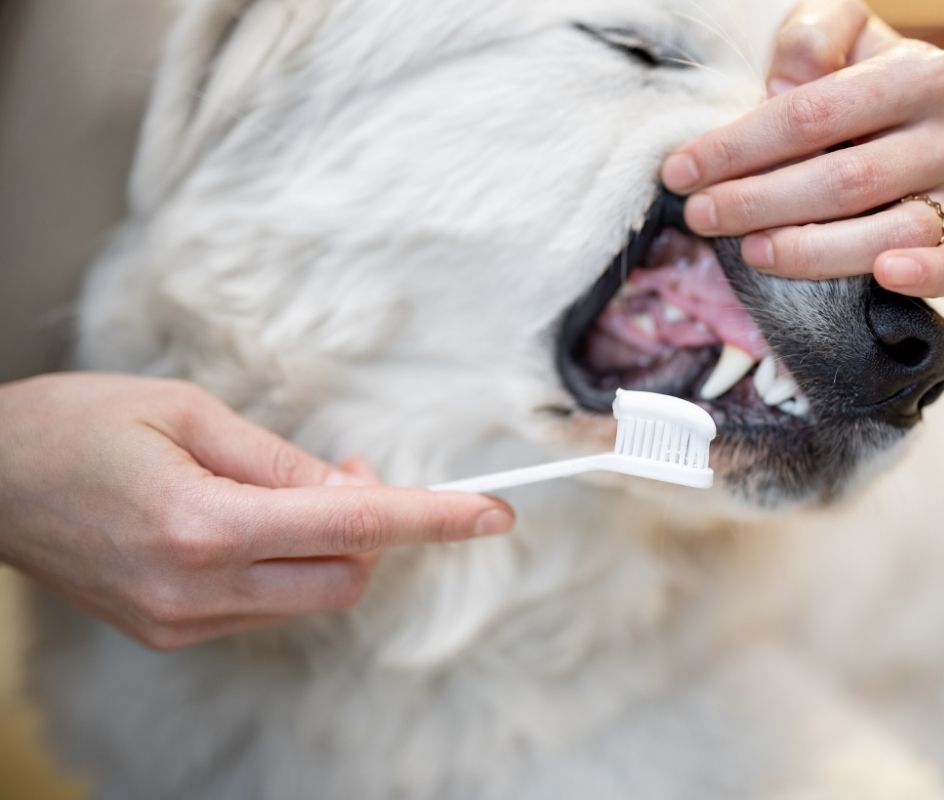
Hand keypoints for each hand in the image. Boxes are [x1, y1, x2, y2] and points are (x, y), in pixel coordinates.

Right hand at [0, 373, 513, 649]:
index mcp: (202, 525)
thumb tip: (354, 489)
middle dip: (375, 529)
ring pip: (311, 596)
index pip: (353, 527)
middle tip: (351, 469)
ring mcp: (182, 621)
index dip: (432, 519)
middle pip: (346, 577)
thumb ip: (279, 460)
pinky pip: (268, 605)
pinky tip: (254, 524)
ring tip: (286, 489)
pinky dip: (288, 565)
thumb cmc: (74, 426)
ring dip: (329, 546)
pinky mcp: (171, 632)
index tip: (491, 513)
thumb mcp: (184, 412)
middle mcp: (197, 589)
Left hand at [662, 0, 943, 296]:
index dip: (741, 146)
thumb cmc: (846, 71)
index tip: (681, 171)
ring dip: (813, 250)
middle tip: (700, 215)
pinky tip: (884, 276)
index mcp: (922, 74)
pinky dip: (927, 276)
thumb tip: (786, 84)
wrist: (894, 107)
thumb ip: (810, 39)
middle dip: (760, 201)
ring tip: (751, 251)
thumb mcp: (827, 29)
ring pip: (891, 232)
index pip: (815, 115)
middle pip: (847, 179)